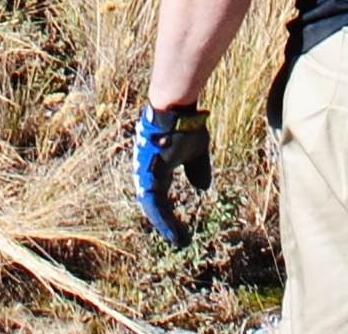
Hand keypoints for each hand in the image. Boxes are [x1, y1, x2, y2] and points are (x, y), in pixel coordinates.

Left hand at [130, 102, 211, 243]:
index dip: (166, 214)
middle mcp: (147, 172)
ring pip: (151, 207)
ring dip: (165, 225)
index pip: (157, 197)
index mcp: (155, 168)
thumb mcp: (196, 152)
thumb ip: (197, 169)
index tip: (179, 230)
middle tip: (178, 239)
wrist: (176, 108)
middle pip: (152, 205)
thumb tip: (202, 186)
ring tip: (179, 239)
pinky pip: (154, 203)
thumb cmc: (185, 125)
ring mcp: (145, 172)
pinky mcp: (149, 173)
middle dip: (164, 224)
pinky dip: (163, 220)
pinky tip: (174, 230)